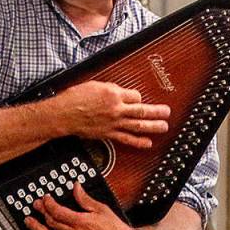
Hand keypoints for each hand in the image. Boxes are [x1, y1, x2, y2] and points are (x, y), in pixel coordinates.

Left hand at [25, 182, 141, 229]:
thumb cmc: (114, 228)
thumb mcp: (101, 209)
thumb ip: (85, 199)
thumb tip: (76, 187)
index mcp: (80, 221)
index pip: (58, 211)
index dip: (49, 203)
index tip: (45, 198)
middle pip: (52, 222)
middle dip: (42, 212)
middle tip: (36, 205)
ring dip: (36, 229)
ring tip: (28, 222)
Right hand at [55, 80, 169, 148]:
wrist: (63, 114)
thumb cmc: (74, 99)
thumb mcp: (94, 85)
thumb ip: (109, 89)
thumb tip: (116, 91)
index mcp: (114, 94)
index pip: (135, 95)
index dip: (137, 98)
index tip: (137, 100)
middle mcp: (116, 109)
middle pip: (142, 110)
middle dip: (156, 111)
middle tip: (166, 112)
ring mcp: (113, 123)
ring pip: (138, 124)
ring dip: (153, 126)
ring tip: (164, 127)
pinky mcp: (107, 134)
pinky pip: (126, 139)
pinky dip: (138, 142)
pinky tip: (147, 143)